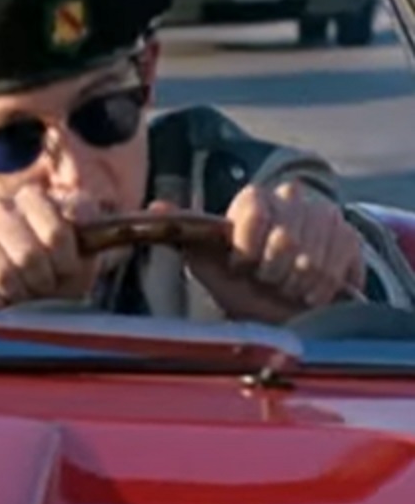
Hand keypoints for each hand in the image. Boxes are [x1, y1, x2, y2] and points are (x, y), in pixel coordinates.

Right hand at [0, 186, 101, 309]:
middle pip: (27, 255)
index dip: (65, 260)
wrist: (32, 292)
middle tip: (44, 288)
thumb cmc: (60, 267)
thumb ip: (86, 218)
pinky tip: (0, 302)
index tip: (68, 270)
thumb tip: (76, 214)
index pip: (54, 232)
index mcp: (31, 199)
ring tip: (23, 296)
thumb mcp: (85, 242)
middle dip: (42, 281)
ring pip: (0, 270)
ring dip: (18, 293)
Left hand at [180, 183, 364, 322]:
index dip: (248, 247)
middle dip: (271, 271)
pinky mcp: (349, 238)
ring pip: (313, 257)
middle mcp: (291, 198)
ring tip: (284, 286)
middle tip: (265, 279)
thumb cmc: (236, 280)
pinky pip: (337, 268)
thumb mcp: (202, 258)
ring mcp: (324, 216)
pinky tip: (308, 291)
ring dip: (294, 283)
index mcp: (253, 199)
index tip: (242, 266)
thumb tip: (154, 207)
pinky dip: (319, 289)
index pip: (256, 211)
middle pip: (285, 238)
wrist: (279, 304)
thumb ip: (181, 231)